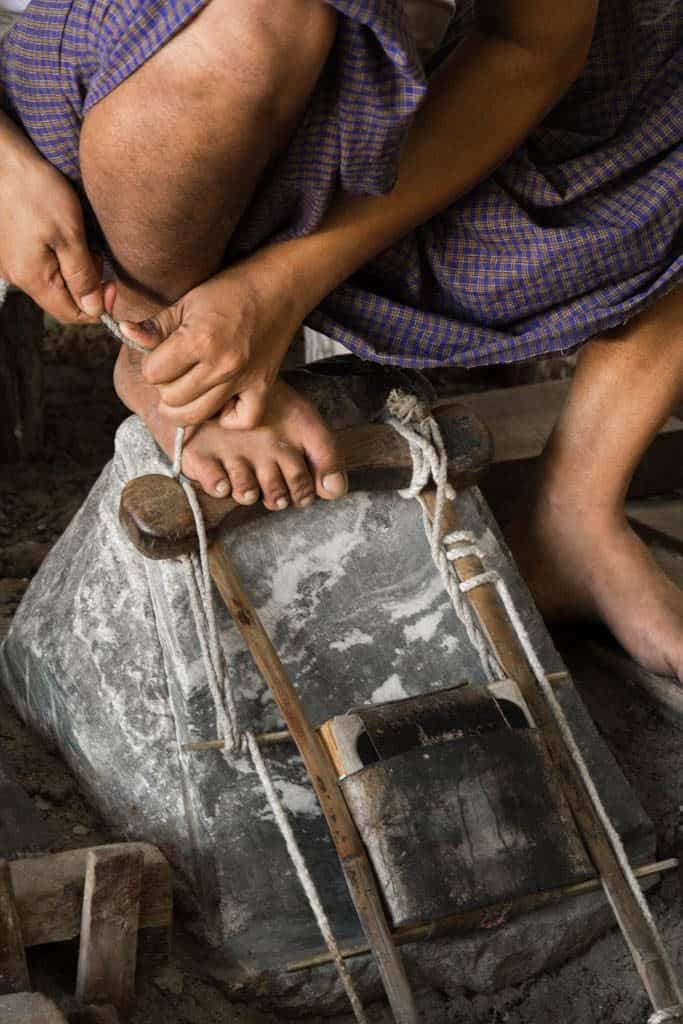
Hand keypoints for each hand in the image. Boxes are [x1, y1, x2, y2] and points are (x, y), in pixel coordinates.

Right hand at [0, 117, 103, 320]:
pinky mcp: (11, 249)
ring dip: (74, 267)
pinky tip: (62, 232)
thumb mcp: (69, 234)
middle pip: (63, 299)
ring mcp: (12, 263)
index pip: (71, 314)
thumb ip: (83, 276)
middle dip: (86, 283)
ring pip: (54, 281)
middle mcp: (18, 277)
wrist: (5, 160)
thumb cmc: (36, 191)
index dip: (97, 307)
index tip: (112, 284)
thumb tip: (95, 309)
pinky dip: (60, 255)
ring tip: (78, 238)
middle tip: (94, 252)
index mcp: (32, 278)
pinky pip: (43, 264)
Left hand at [119, 252, 301, 428]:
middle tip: (175, 370)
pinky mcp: (263, 388)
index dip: (152, 364)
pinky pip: (240, 421)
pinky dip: (228, 417)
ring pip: (197, 416)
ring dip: (185, 406)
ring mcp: (244, 380)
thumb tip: (125, 333)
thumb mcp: (187, 301)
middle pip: (172, 400)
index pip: (154, 373)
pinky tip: (221, 400)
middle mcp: (222, 366)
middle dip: (166, 386)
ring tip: (187, 388)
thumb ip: (155, 326)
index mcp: (199, 340)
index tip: (162, 354)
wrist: (278, 286)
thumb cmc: (230, 290)